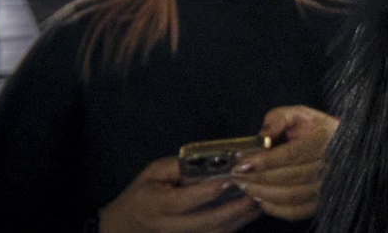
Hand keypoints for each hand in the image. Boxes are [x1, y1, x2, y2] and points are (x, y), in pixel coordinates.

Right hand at [98, 156, 259, 232]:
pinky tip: (251, 212)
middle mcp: (170, 227)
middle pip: (207, 222)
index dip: (209, 192)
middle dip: (235, 208)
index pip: (185, 201)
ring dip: (241, 218)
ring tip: (261, 199)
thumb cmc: (142, 194)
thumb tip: (205, 162)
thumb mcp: (152, 173)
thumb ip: (177, 167)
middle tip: (256, 191)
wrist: (126, 227)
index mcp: (157, 205)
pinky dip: (236, 225)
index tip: (231, 180)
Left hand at [230, 104, 338, 219]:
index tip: (242, 163)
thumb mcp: (298, 114)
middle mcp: (326, 167)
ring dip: (262, 193)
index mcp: (321, 142)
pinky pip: (295, 211)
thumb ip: (278, 119)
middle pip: (287, 177)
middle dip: (257, 178)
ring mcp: (324, 187)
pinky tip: (260, 199)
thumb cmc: (315, 129)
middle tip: (236, 176)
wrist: (340, 145)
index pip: (290, 155)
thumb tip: (264, 136)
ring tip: (245, 185)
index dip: (263, 161)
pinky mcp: (319, 202)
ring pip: (289, 196)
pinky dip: (274, 208)